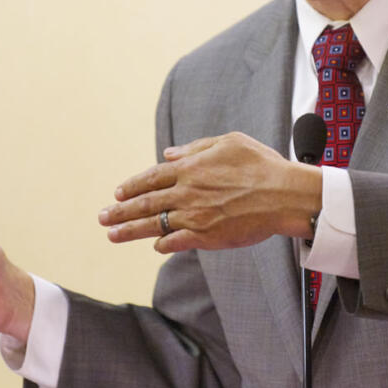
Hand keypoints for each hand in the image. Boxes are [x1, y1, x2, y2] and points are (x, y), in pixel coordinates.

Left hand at [100, 131, 321, 253]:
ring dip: (130, 230)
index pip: (151, 177)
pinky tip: (155, 246)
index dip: (132, 186)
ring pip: (154, 224)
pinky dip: (164, 244)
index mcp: (190, 168)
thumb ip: (195, 148)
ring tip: (112, 235)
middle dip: (120, 210)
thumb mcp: (229, 142)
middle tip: (102, 217)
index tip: (118, 193)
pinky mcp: (207, 237)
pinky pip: (177, 242)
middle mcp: (187, 192)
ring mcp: (195, 216)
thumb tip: (168, 154)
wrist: (284, 195)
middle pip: (145, 202)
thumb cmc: (262, 164)